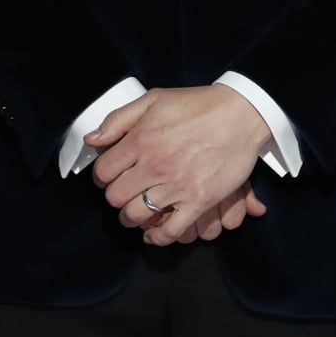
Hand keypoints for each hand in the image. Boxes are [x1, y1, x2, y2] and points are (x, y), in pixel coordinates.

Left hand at [87, 85, 271, 242]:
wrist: (242, 113)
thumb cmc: (199, 105)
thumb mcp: (154, 99)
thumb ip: (118, 119)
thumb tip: (93, 141)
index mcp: (141, 139)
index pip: (103, 172)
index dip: (102, 177)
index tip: (110, 177)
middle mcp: (155, 165)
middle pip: (116, 197)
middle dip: (116, 198)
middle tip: (124, 194)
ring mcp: (176, 185)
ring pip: (137, 215)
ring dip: (132, 218)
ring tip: (135, 214)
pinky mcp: (198, 201)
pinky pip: (170, 231)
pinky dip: (158, 237)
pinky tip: (154, 233)